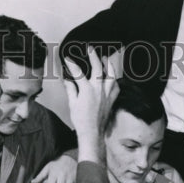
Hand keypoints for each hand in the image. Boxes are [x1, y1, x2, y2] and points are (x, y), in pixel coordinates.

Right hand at [63, 48, 119, 164]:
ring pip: (111, 75)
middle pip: (97, 68)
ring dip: (109, 65)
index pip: (78, 73)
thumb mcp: (72, 103)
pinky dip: (114, 80)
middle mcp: (99, 90)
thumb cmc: (82, 121)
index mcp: (87, 90)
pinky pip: (116, 87)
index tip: (68, 60)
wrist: (92, 133)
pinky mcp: (111, 100)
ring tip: (106, 59)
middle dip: (93, 56)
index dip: (72, 65)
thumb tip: (68, 81)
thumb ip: (71, 89)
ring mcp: (107, 95)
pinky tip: (112, 78)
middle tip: (90, 49)